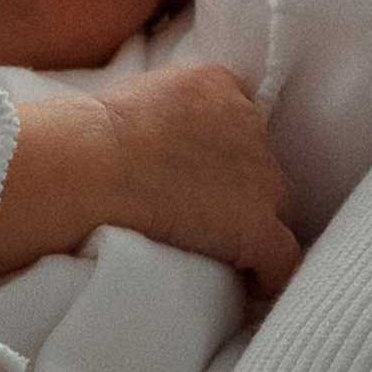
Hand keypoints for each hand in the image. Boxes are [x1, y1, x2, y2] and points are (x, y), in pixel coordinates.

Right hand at [0, 66, 301, 294]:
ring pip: (276, 209)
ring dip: (254, 229)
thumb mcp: (135, 95)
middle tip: (206, 215)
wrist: (91, 165)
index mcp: (218, 86)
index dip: (226, 149)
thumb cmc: (89, 135)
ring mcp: (261, 179)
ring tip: (221, 252)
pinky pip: (282, 259)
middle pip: (262, 164)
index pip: (241, 118)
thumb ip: (165, 110)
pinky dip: (268, 274)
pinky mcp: (258, 228)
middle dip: (241, 189)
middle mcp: (250, 125)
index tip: (204, 172)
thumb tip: (152, 137)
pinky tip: (248, 285)